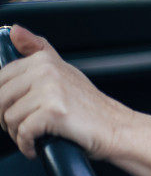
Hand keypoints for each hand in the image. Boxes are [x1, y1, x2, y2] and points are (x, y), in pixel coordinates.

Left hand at [0, 25, 133, 159]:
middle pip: (1, 99)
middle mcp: (46, 71)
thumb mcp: (63, 70)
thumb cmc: (89, 105)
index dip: (3, 99)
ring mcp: (50, 90)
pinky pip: (22, 133)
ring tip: (34, 136)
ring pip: (9, 118)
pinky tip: (36, 146)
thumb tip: (14, 29)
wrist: (115, 126)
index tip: (16, 109)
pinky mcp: (53, 112)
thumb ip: (38, 49)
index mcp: (44, 60)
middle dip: (7, 118)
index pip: (1, 78)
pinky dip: (27, 146)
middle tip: (25, 125)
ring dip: (17, 134)